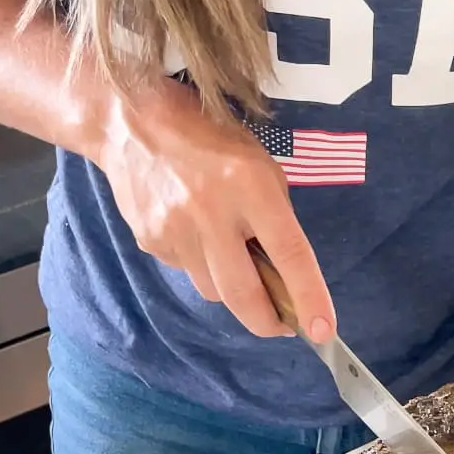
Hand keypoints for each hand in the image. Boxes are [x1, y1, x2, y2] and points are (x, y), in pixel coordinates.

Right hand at [95, 79, 335, 339]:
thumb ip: (275, 217)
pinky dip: (202, 267)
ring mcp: (174, 230)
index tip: (323, 330)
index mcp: (249, 186)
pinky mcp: (150, 242)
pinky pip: (187, 273)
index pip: (288, 253)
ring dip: (233, 290)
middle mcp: (210, 212)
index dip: (309, 297)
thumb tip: (285, 274)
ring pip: (214, 291)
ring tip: (234, 260)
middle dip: (268, 321)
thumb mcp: (258, 165)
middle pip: (243, 294)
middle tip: (283, 325)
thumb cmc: (209, 139)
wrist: (130, 123)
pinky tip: (197, 237)